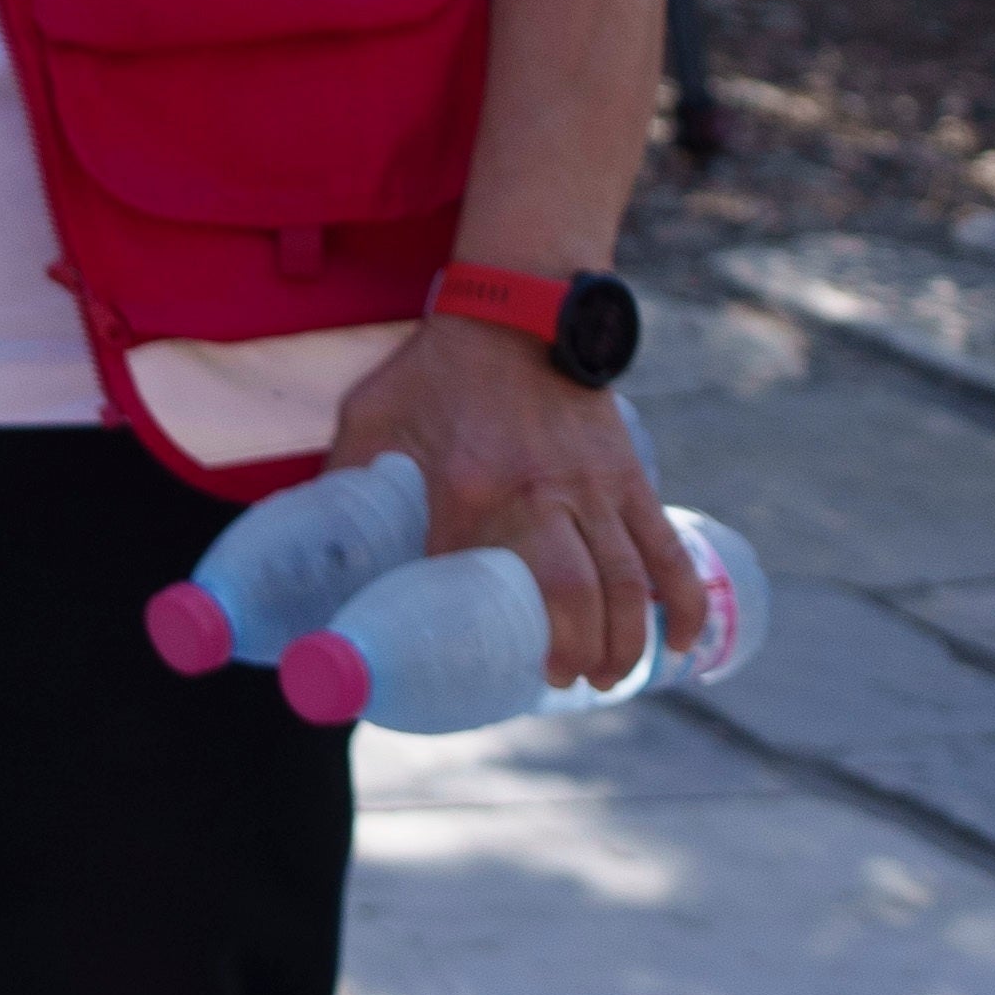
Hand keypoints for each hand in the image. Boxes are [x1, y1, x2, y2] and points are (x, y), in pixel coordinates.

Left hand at [329, 308, 691, 691]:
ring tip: (606, 680)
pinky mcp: (630, 478)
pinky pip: (666, 547)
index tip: (459, 663)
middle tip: (556, 681)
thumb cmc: (435, 371)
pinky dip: (680, 600)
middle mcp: (540, 493)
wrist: (514, 312)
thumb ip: (345, 479)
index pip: (465, 575)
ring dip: (623, 642)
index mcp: (468, 485)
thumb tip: (313, 544)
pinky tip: (681, 641)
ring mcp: (595, 487)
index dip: (463, 626)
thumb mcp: (372, 418)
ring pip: (626, 582)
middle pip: (573, 593)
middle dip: (572, 651)